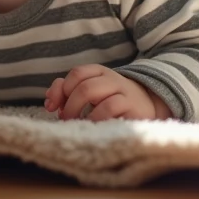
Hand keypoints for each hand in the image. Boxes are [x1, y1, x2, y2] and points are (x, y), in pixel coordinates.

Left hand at [43, 64, 172, 120]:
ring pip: (93, 92)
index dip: (61, 90)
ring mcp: (123, 92)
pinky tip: (92, 126)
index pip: (76, 73)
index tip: (53, 107)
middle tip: (65, 118)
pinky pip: (109, 107)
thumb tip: (49, 100)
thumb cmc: (112, 100)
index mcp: (99, 72)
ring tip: (76, 123)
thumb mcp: (92, 92)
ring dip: (78, 110)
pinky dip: (95, 117)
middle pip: (83, 85)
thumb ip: (69, 91)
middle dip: (69, 104)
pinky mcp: (132, 107)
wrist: (149, 106)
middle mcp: (111, 79)